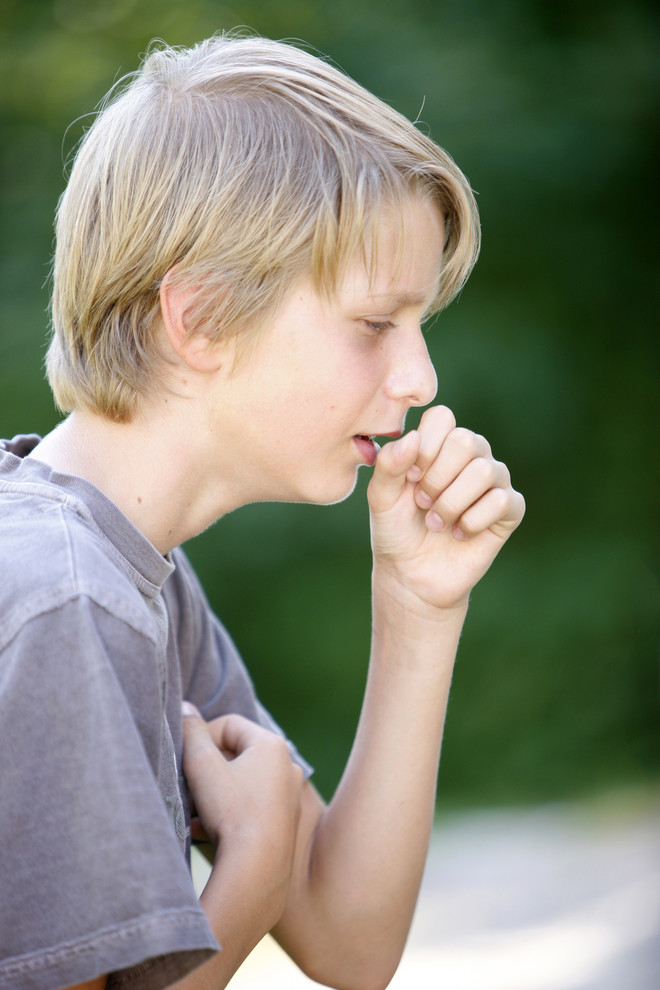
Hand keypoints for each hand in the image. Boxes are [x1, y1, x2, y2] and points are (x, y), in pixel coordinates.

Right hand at [181, 706, 303, 891]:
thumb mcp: (203, 766)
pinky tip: (203, 830)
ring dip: (214, 793)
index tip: (184, 757)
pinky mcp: (284, 823)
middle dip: (207, 768)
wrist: (258, 870)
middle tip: (186, 784)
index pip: (229, 724)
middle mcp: (288, 767)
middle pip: (237, 754)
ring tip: (193, 810)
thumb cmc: (232, 812)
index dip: (201, 736)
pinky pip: (250, 807)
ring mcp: (288, 796)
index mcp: (272, 745)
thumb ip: (191, 732)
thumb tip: (185, 707)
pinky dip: (227, 812)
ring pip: (241, 783)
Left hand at [368, 406, 524, 612]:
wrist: (412, 574)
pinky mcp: (511, 509)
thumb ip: (389, 464)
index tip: (409, 478)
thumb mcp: (381, 496)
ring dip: (451, 503)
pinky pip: (501, 501)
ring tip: (436, 523)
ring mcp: (495, 480)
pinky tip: (458, 533)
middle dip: (437, 478)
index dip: (424, 449)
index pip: (442, 418)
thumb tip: (412, 438)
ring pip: (485, 471)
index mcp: (440, 443)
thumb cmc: (396, 529)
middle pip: (466, 440)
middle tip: (422, 503)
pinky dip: (471, 522)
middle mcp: (472, 455)